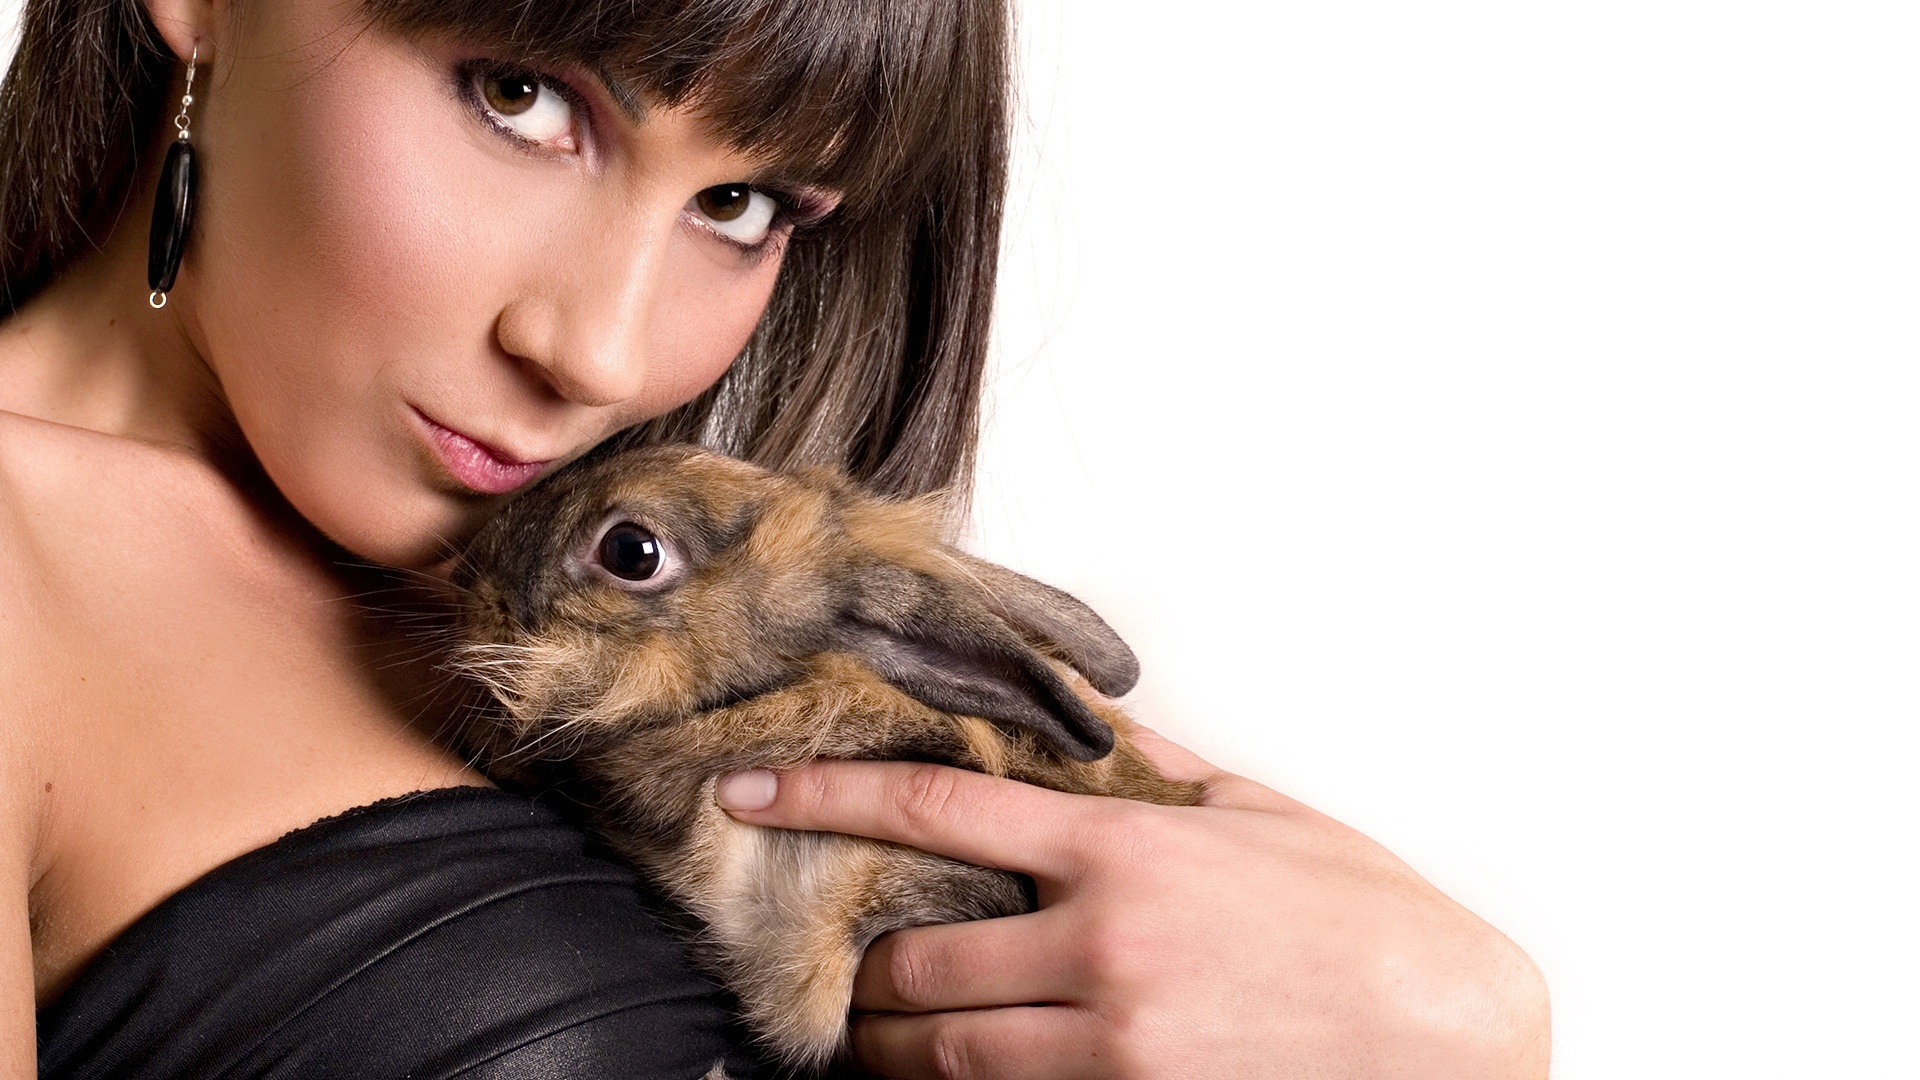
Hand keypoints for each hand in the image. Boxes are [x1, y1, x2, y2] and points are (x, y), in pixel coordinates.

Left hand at [716, 730, 1549, 1078]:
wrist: (1456, 1032)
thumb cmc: (1367, 919)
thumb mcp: (1259, 813)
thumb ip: (1153, 768)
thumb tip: (1081, 724)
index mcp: (1124, 849)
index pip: (935, 807)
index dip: (824, 795)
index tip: (752, 793)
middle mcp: (1102, 944)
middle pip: (913, 959)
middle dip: (863, 972)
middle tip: (854, 972)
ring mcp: (1115, 1041)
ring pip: (942, 1053)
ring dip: (893, 1049)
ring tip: (886, 1040)